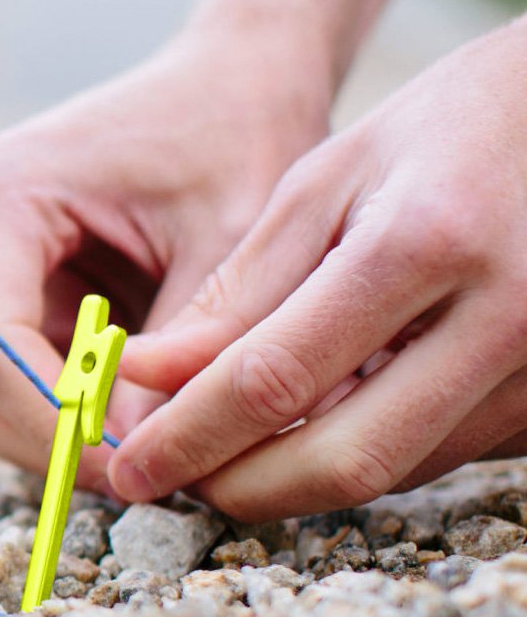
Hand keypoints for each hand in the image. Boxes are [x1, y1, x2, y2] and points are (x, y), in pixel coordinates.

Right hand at [0, 21, 330, 491]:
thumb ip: (185, 352)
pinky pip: (2, 381)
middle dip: (43, 441)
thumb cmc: (242, 134)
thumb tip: (146, 462)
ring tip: (148, 440)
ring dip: (50, 432)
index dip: (49, 424)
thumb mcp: (235, 243)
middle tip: (145, 473)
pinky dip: (60, 411)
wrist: (234, 75)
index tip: (136, 466)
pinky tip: (132, 409)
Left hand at [111, 17, 526, 519]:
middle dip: (240, 487)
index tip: (128, 466)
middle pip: (346, 459)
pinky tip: (311, 427)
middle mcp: (505, 318)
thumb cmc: (445, 128)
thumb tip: (147, 376)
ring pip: (395, 472)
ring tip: (223, 451)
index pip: (276, 378)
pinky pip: (440, 455)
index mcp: (425, 244)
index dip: (189, 436)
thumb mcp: (327, 181)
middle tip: (170, 482)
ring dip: (296, 479)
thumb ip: (239, 289)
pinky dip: (362, 452)